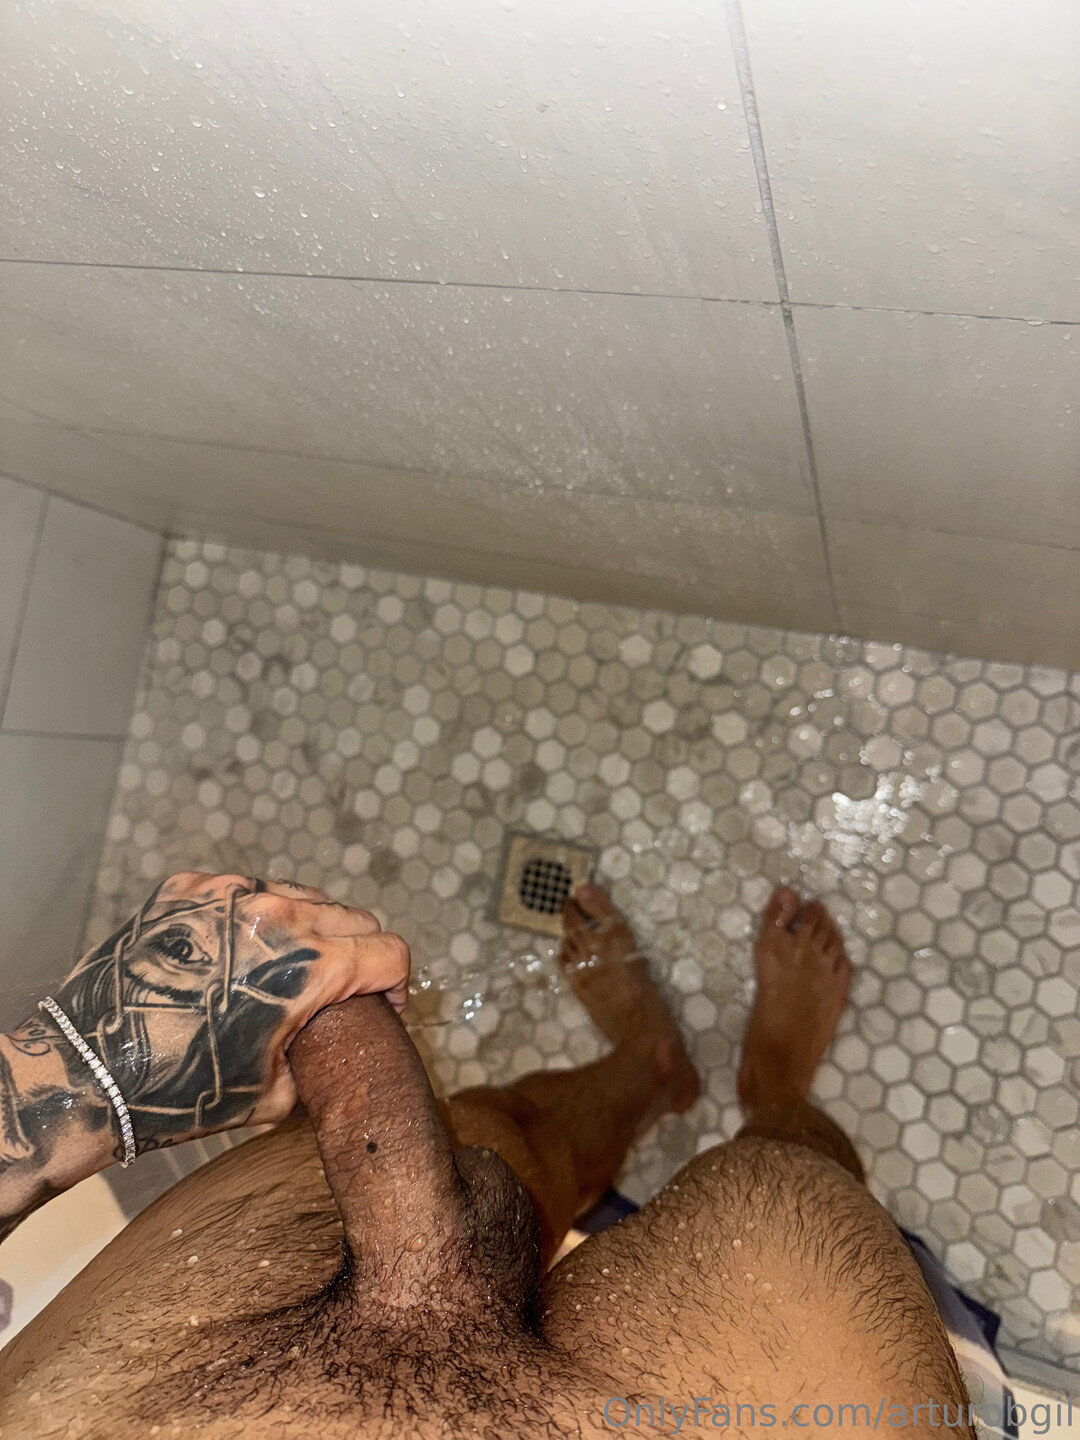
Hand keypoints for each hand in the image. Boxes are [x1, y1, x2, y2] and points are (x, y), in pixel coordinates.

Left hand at [0, 873, 409, 1232]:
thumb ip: (325, 1060)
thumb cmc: (179, 1088)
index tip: (385, 1003)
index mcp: (306, 967)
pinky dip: (253, 920)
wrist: (89, 1069)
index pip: (388, 953)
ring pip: (302, 896)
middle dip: (357, 955)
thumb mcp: (275, 1095)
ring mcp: (228, 895)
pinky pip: (245, 892)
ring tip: (285, 970)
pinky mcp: (187, 888)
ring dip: (310, 930)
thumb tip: (345, 1050)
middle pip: (353, 917)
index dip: (397, 984)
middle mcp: (274, 916)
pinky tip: (235, 957)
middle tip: (338, 990)